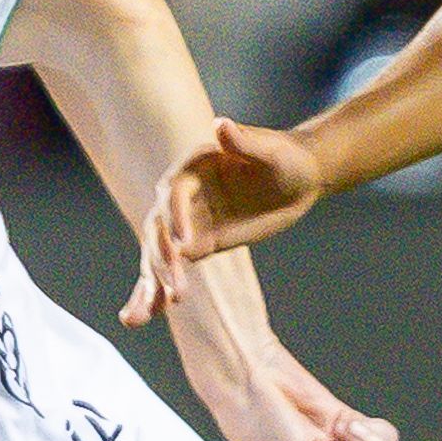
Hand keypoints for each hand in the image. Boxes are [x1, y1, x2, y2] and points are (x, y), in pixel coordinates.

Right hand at [122, 119, 326, 325]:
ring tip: (142, 315)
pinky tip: (147, 314)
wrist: (299, 176)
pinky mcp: (200, 243)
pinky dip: (159, 288)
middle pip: (160, 227)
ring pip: (159, 252)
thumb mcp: (272, 150)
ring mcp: (189, 221)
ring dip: (151, 281)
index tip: (183, 243)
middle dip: (162, 257)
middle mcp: (184, 194)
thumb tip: (221, 126)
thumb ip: (245, 142)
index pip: (174, 192)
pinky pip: (175, 266)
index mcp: (195, 166)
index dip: (176, 216)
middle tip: (174, 287)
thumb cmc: (286, 157)